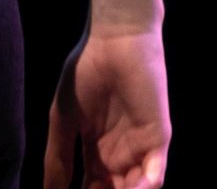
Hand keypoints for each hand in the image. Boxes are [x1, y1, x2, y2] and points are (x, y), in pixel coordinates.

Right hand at [46, 24, 170, 188]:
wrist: (114, 41)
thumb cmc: (85, 73)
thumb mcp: (63, 119)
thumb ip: (58, 157)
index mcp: (96, 151)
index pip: (91, 188)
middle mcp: (120, 155)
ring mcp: (140, 149)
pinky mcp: (158, 139)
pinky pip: (155, 174)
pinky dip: (144, 187)